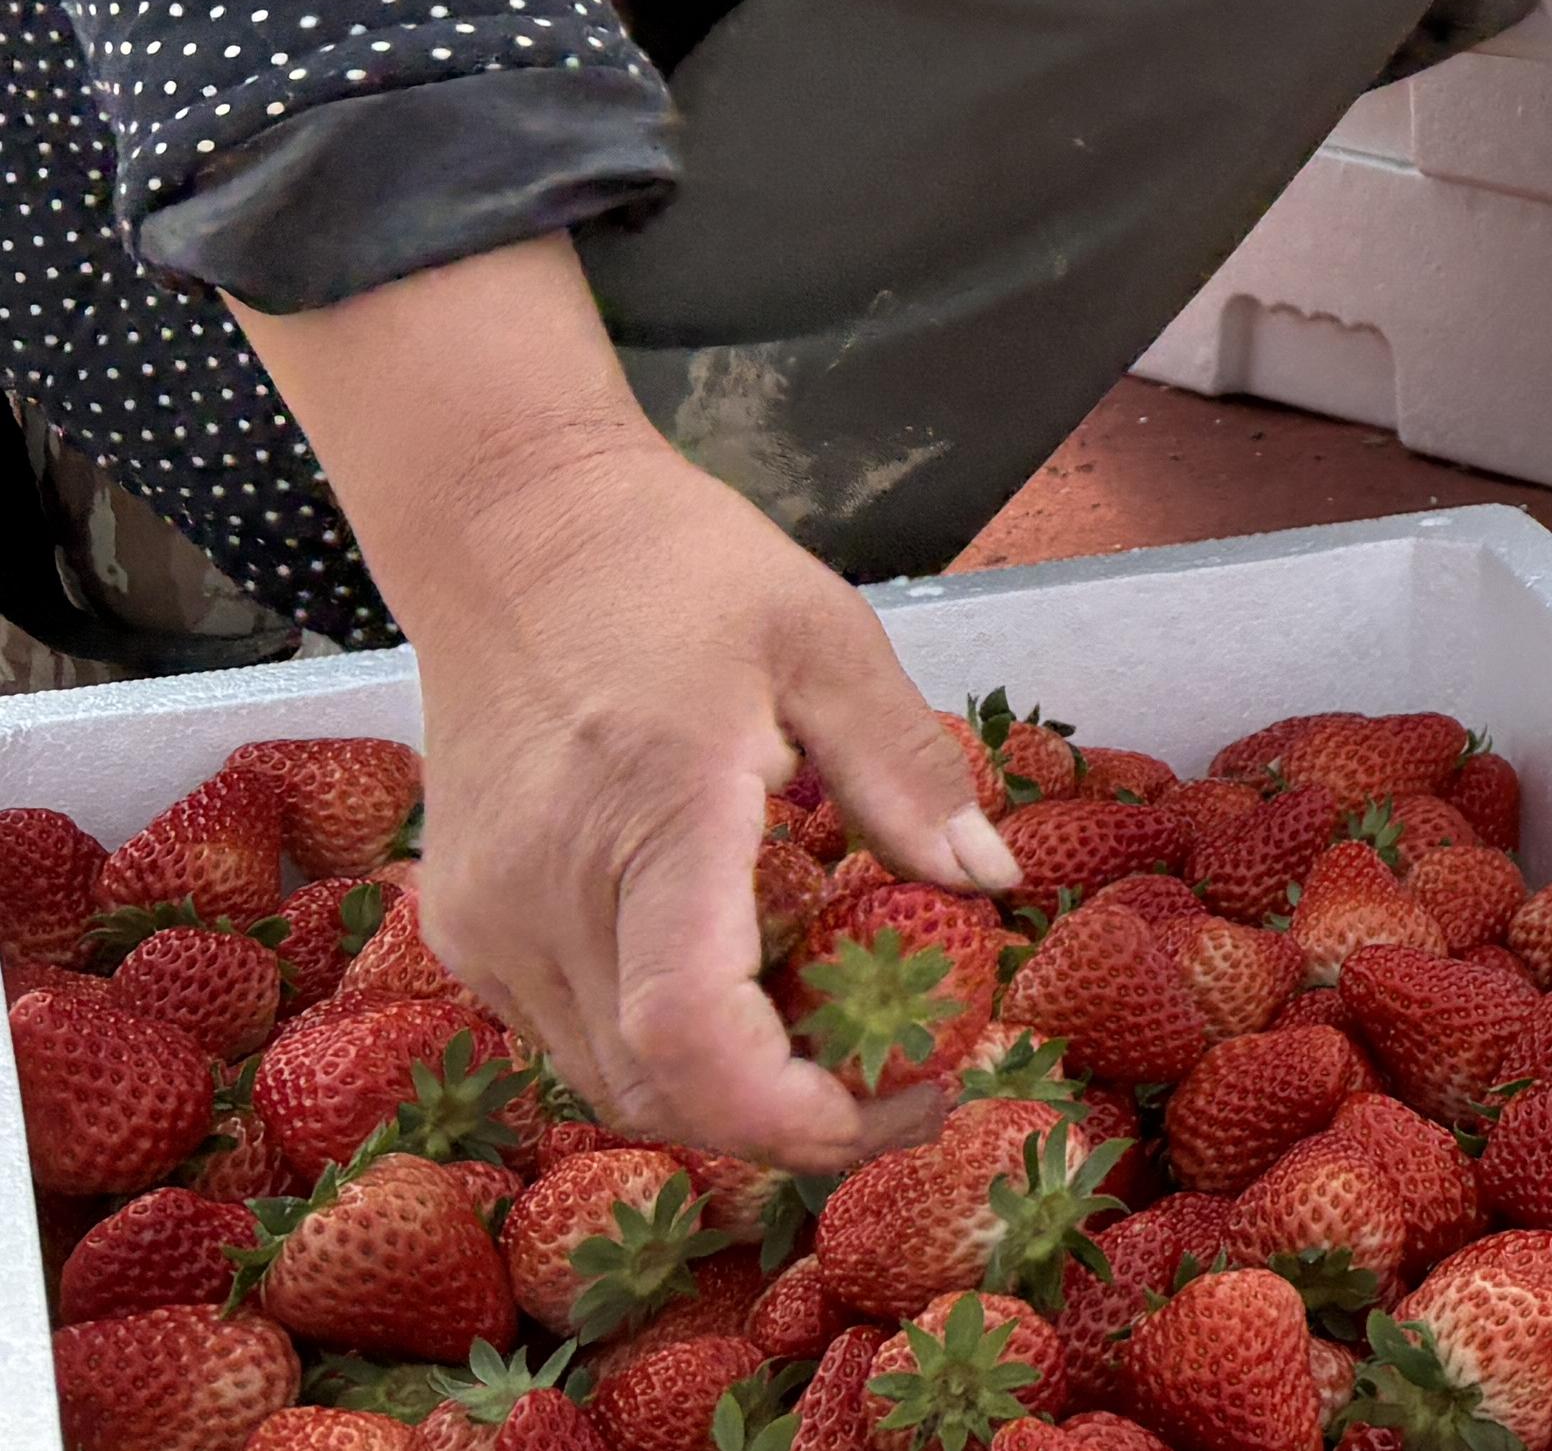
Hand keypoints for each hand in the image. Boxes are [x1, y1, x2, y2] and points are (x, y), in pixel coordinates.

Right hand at [233, 240, 1019, 1173]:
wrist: (507, 528)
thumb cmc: (675, 568)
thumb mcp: (825, 636)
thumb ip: (906, 767)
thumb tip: (989, 883)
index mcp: (650, 815)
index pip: (692, 1037)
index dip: (800, 1110)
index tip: (915, 1093)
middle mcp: (546, 895)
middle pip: (658, 1093)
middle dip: (793, 1122)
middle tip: (914, 1077)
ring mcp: (487, 923)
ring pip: (608, 1083)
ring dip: (728, 1094)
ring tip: (846, 1037)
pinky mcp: (463, 928)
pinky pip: (568, 1037)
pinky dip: (663, 1049)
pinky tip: (747, 988)